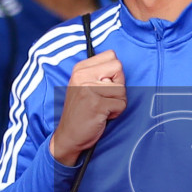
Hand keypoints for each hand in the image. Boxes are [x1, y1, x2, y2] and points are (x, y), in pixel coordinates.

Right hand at [50, 51, 126, 165]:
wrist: (69, 135)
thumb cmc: (81, 111)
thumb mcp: (83, 86)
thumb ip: (98, 73)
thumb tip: (119, 68)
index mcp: (80, 69)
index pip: (111, 56)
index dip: (114, 72)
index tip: (104, 85)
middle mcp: (82, 76)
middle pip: (119, 68)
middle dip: (118, 85)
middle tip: (105, 97)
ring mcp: (89, 90)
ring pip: (122, 89)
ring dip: (117, 102)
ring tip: (102, 108)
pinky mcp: (97, 105)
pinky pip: (121, 104)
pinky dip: (116, 113)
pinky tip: (103, 116)